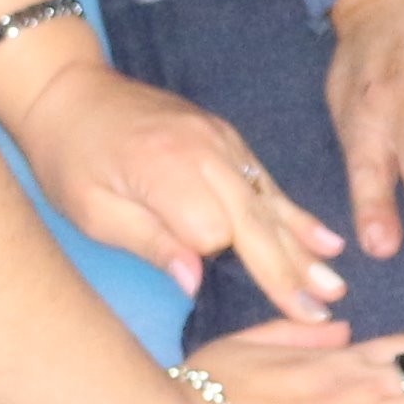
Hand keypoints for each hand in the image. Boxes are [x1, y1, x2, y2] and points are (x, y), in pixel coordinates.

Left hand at [0, 53, 347, 312]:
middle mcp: (206, 152)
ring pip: (269, 204)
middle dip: (287, 270)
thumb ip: (149, 241)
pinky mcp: (227, 140)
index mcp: (168, 169)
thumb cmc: (69, 157)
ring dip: (303, 248)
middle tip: (320, 312)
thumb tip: (196, 282)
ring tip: (333, 284)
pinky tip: (326, 239)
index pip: (212, 230)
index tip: (202, 278)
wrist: (70, 91)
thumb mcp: (92, 210)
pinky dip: (296, 214)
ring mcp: (222, 142)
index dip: (211, 259)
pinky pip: (267, 183)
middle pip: (254, 222)